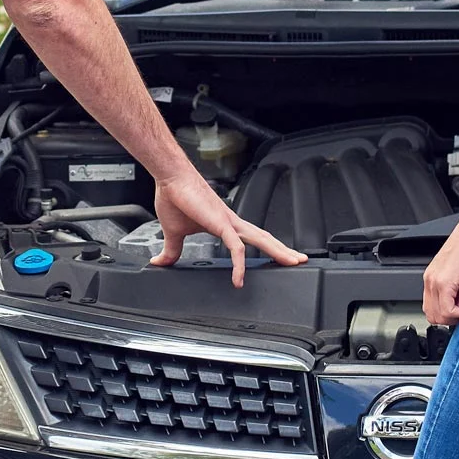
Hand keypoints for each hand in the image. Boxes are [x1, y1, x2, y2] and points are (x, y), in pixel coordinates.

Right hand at [148, 171, 307, 287]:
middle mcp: (231, 222)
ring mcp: (228, 222)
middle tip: (299, 260)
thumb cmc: (174, 197)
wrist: (170, 178)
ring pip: (260, 239)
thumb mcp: (174, 233)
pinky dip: (240, 265)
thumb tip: (159, 262)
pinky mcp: (220, 224)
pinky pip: (235, 248)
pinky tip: (239, 279)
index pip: (252, 238)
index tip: (275, 258)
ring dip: (278, 251)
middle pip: (264, 238)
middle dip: (282, 249)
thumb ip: (172, 250)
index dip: (266, 247)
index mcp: (224, 224)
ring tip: (292, 262)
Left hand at [423, 218, 458, 324]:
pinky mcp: (444, 281)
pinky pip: (448, 310)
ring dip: (458, 313)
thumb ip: (457, 289)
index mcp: (432, 278)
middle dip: (453, 317)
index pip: (432, 310)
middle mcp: (429, 280)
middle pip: (433, 317)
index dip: (450, 313)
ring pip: (439, 317)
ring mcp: (434, 280)